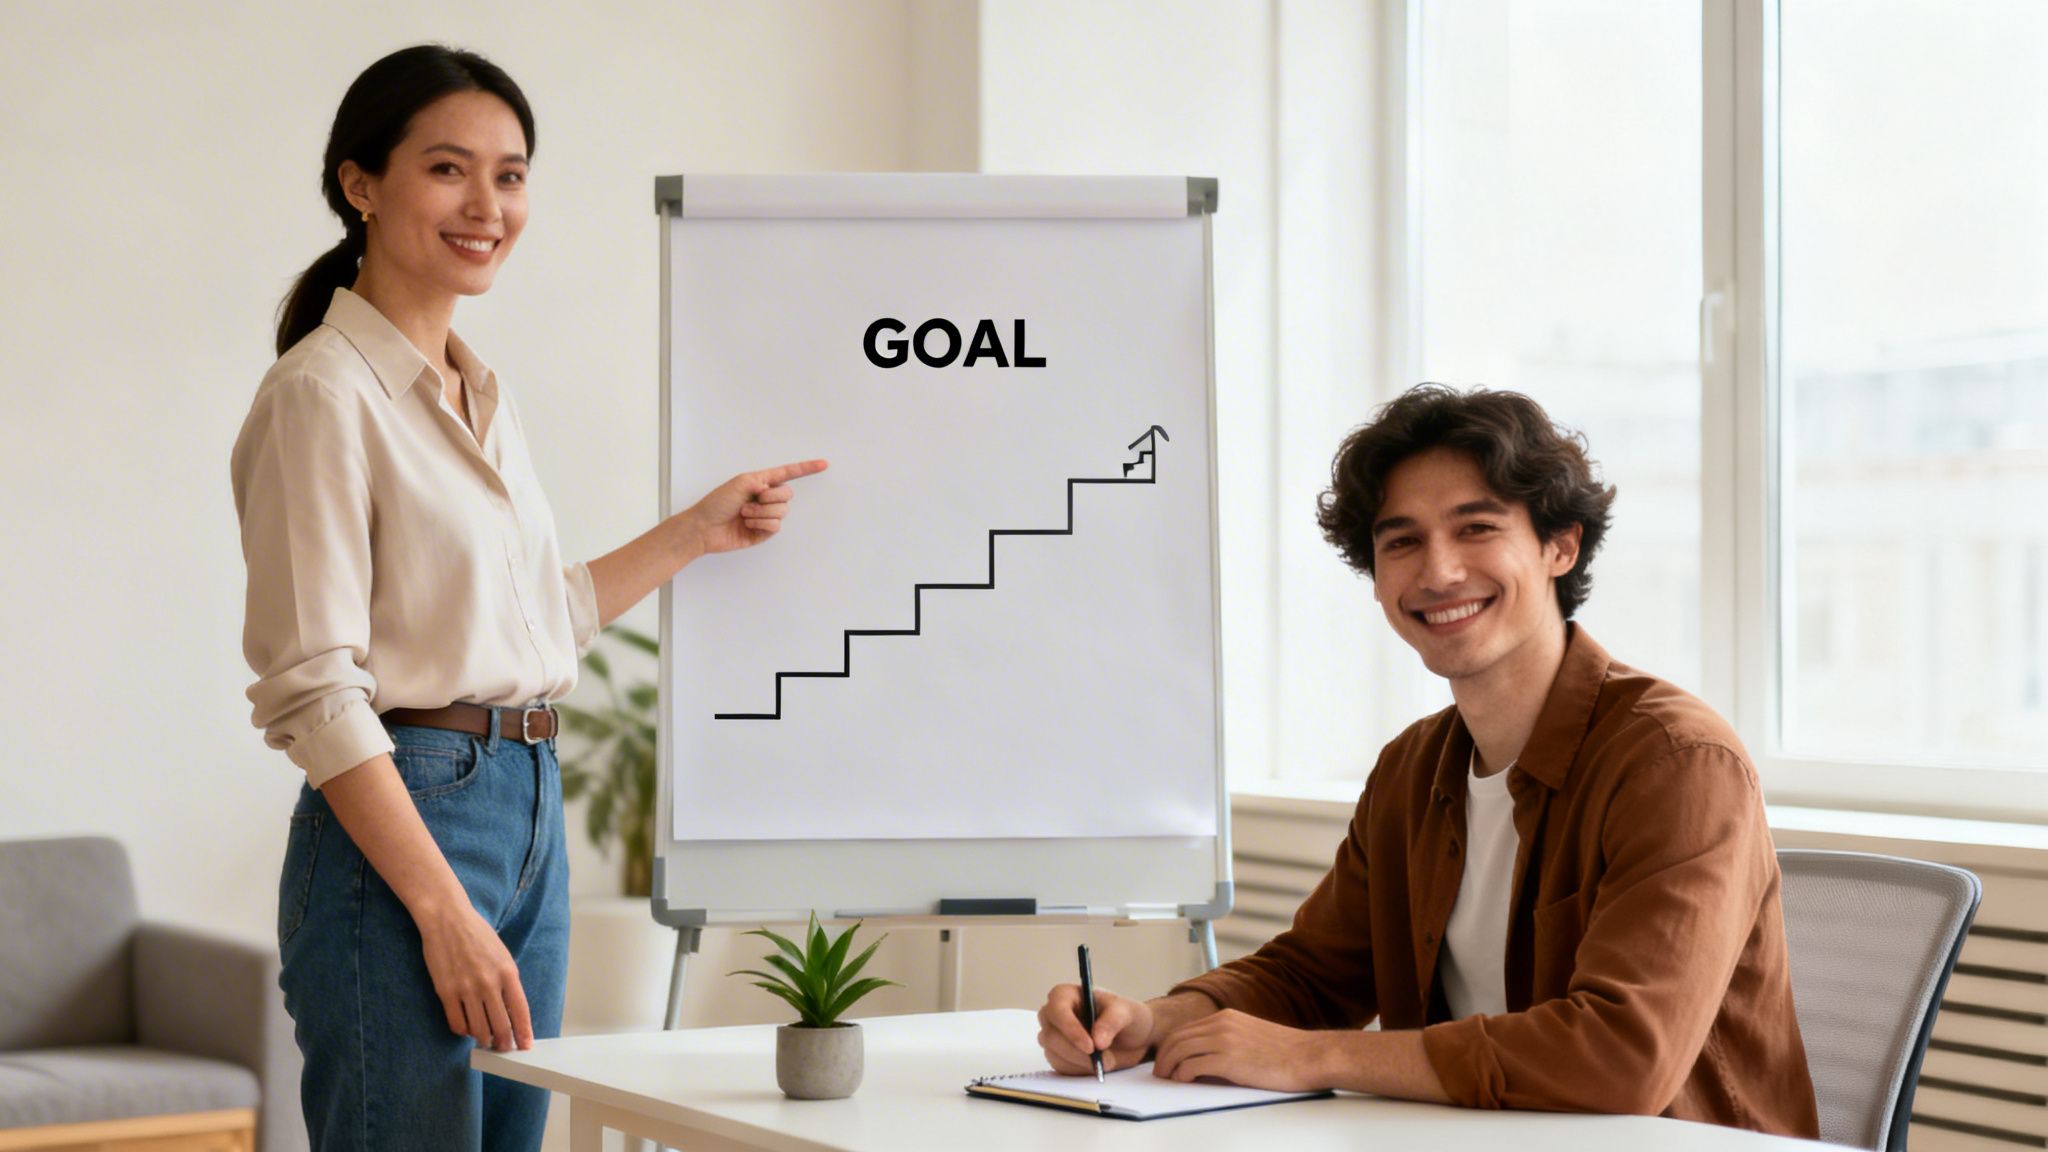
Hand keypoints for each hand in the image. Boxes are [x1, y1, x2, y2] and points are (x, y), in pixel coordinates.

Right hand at [418, 903, 532, 1051]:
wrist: (447, 919)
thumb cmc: (477, 935)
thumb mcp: (502, 955)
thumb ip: (508, 982)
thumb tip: (511, 1011)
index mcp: (508, 972)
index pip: (520, 1011)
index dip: (524, 1032)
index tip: (526, 1045)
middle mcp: (489, 983)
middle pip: (501, 1026)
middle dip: (504, 1043)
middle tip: (504, 1048)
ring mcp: (466, 989)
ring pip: (478, 1029)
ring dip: (484, 1040)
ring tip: (486, 1040)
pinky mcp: (446, 992)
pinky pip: (456, 1023)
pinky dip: (463, 1031)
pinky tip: (466, 1028)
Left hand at [681, 459, 828, 557]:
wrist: (704, 528)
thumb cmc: (717, 503)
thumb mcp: (740, 482)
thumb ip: (763, 481)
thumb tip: (774, 491)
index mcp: (761, 482)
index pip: (788, 473)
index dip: (806, 469)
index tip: (823, 464)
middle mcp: (765, 498)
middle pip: (788, 494)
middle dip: (770, 498)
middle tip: (753, 500)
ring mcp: (766, 516)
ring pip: (782, 511)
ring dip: (762, 513)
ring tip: (744, 514)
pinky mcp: (764, 532)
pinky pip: (776, 526)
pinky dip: (761, 524)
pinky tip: (747, 525)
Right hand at [1037, 984, 1154, 1075]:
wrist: (1131, 1038)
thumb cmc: (1124, 1016)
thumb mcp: (1125, 1012)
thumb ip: (1112, 1021)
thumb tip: (1097, 1040)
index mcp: (1066, 995)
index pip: (1057, 1008)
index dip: (1070, 1028)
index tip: (1090, 1046)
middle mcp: (1055, 1015)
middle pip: (1051, 1035)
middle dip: (1078, 1051)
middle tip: (1105, 1059)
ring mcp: (1054, 1037)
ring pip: (1054, 1054)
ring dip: (1081, 1062)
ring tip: (1107, 1060)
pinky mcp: (1058, 1056)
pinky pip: (1061, 1067)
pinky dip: (1080, 1070)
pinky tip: (1096, 1064)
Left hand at [1151, 1009, 1326, 1092]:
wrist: (1308, 1056)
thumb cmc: (1284, 1052)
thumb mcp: (1249, 1035)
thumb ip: (1226, 1040)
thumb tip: (1203, 1058)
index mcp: (1225, 1017)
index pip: (1185, 1028)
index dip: (1170, 1045)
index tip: (1166, 1060)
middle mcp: (1221, 1024)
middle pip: (1177, 1038)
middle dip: (1163, 1056)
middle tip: (1160, 1073)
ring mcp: (1224, 1040)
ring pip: (1180, 1050)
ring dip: (1168, 1067)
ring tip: (1168, 1079)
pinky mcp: (1228, 1060)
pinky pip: (1192, 1066)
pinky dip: (1182, 1075)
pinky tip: (1183, 1082)